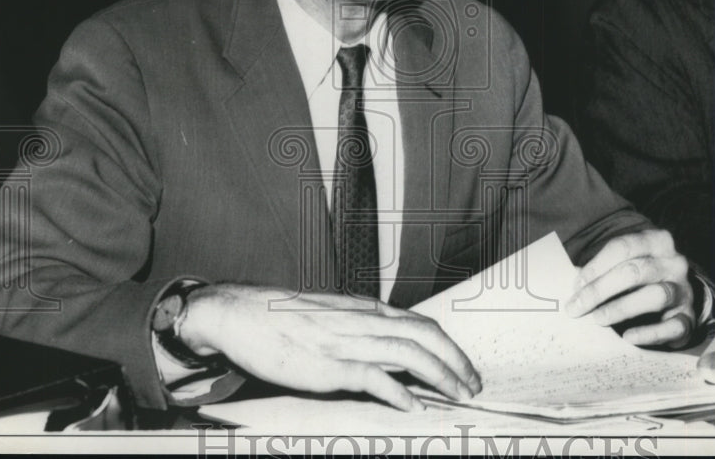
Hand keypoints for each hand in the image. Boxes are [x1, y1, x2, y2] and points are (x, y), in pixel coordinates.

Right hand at [178, 284, 480, 410]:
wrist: (241, 313)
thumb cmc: (283, 316)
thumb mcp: (332, 316)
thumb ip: (361, 330)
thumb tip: (391, 354)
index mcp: (364, 309)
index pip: (422, 324)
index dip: (450, 347)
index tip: (466, 368)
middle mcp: (362, 321)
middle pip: (425, 336)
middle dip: (456, 362)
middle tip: (474, 386)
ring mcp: (346, 342)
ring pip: (408, 354)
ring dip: (440, 376)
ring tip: (458, 396)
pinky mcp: (326, 365)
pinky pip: (371, 376)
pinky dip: (396, 391)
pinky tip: (411, 405)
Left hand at [564, 230, 694, 346]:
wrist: (679, 295)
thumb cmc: (642, 278)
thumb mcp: (626, 264)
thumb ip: (604, 270)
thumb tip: (576, 286)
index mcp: (657, 241)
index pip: (623, 247)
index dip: (597, 266)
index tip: (576, 285)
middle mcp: (674, 263)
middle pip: (635, 272)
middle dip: (600, 289)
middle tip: (577, 307)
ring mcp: (684, 291)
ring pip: (655, 295)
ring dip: (621, 308)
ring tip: (597, 319)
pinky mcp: (689, 318)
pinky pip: (672, 326)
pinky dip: (649, 333)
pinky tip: (628, 337)